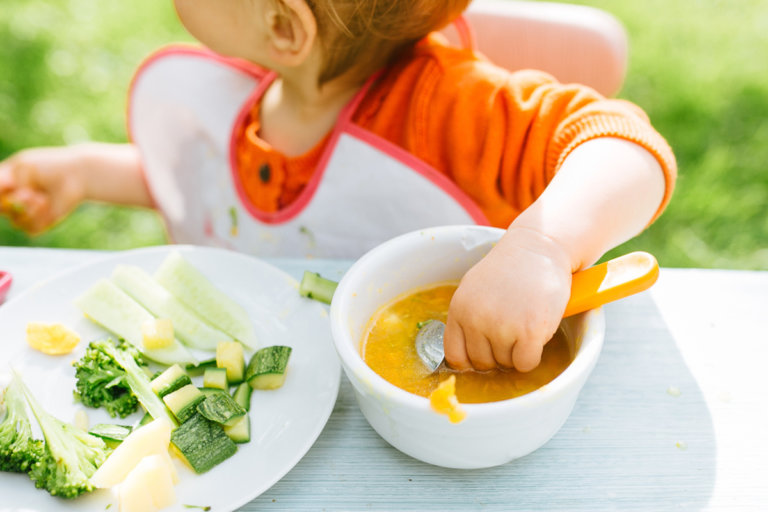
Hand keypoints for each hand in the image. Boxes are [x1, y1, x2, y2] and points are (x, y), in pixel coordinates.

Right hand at [0, 147, 86, 233]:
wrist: (77, 175)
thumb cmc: (50, 166)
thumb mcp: (22, 166)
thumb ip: (1, 178)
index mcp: (6, 185)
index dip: (2, 198)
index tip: (11, 188)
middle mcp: (15, 200)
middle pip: (3, 211)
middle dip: (13, 203)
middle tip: (29, 193)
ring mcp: (29, 212)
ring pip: (16, 222)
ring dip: (29, 210)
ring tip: (42, 198)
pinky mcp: (43, 222)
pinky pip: (31, 230)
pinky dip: (39, 218)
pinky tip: (48, 205)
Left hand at [443, 227, 572, 371]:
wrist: (538, 248)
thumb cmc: (508, 269)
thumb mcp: (473, 288)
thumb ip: (466, 318)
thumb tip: (465, 357)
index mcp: (459, 309)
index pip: (455, 356)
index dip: (471, 360)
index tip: (484, 354)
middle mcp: (476, 320)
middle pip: (483, 363)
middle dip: (498, 354)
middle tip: (511, 331)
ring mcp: (502, 326)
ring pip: (506, 364)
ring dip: (517, 351)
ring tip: (523, 322)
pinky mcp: (529, 332)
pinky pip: (526, 364)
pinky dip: (532, 356)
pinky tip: (535, 334)